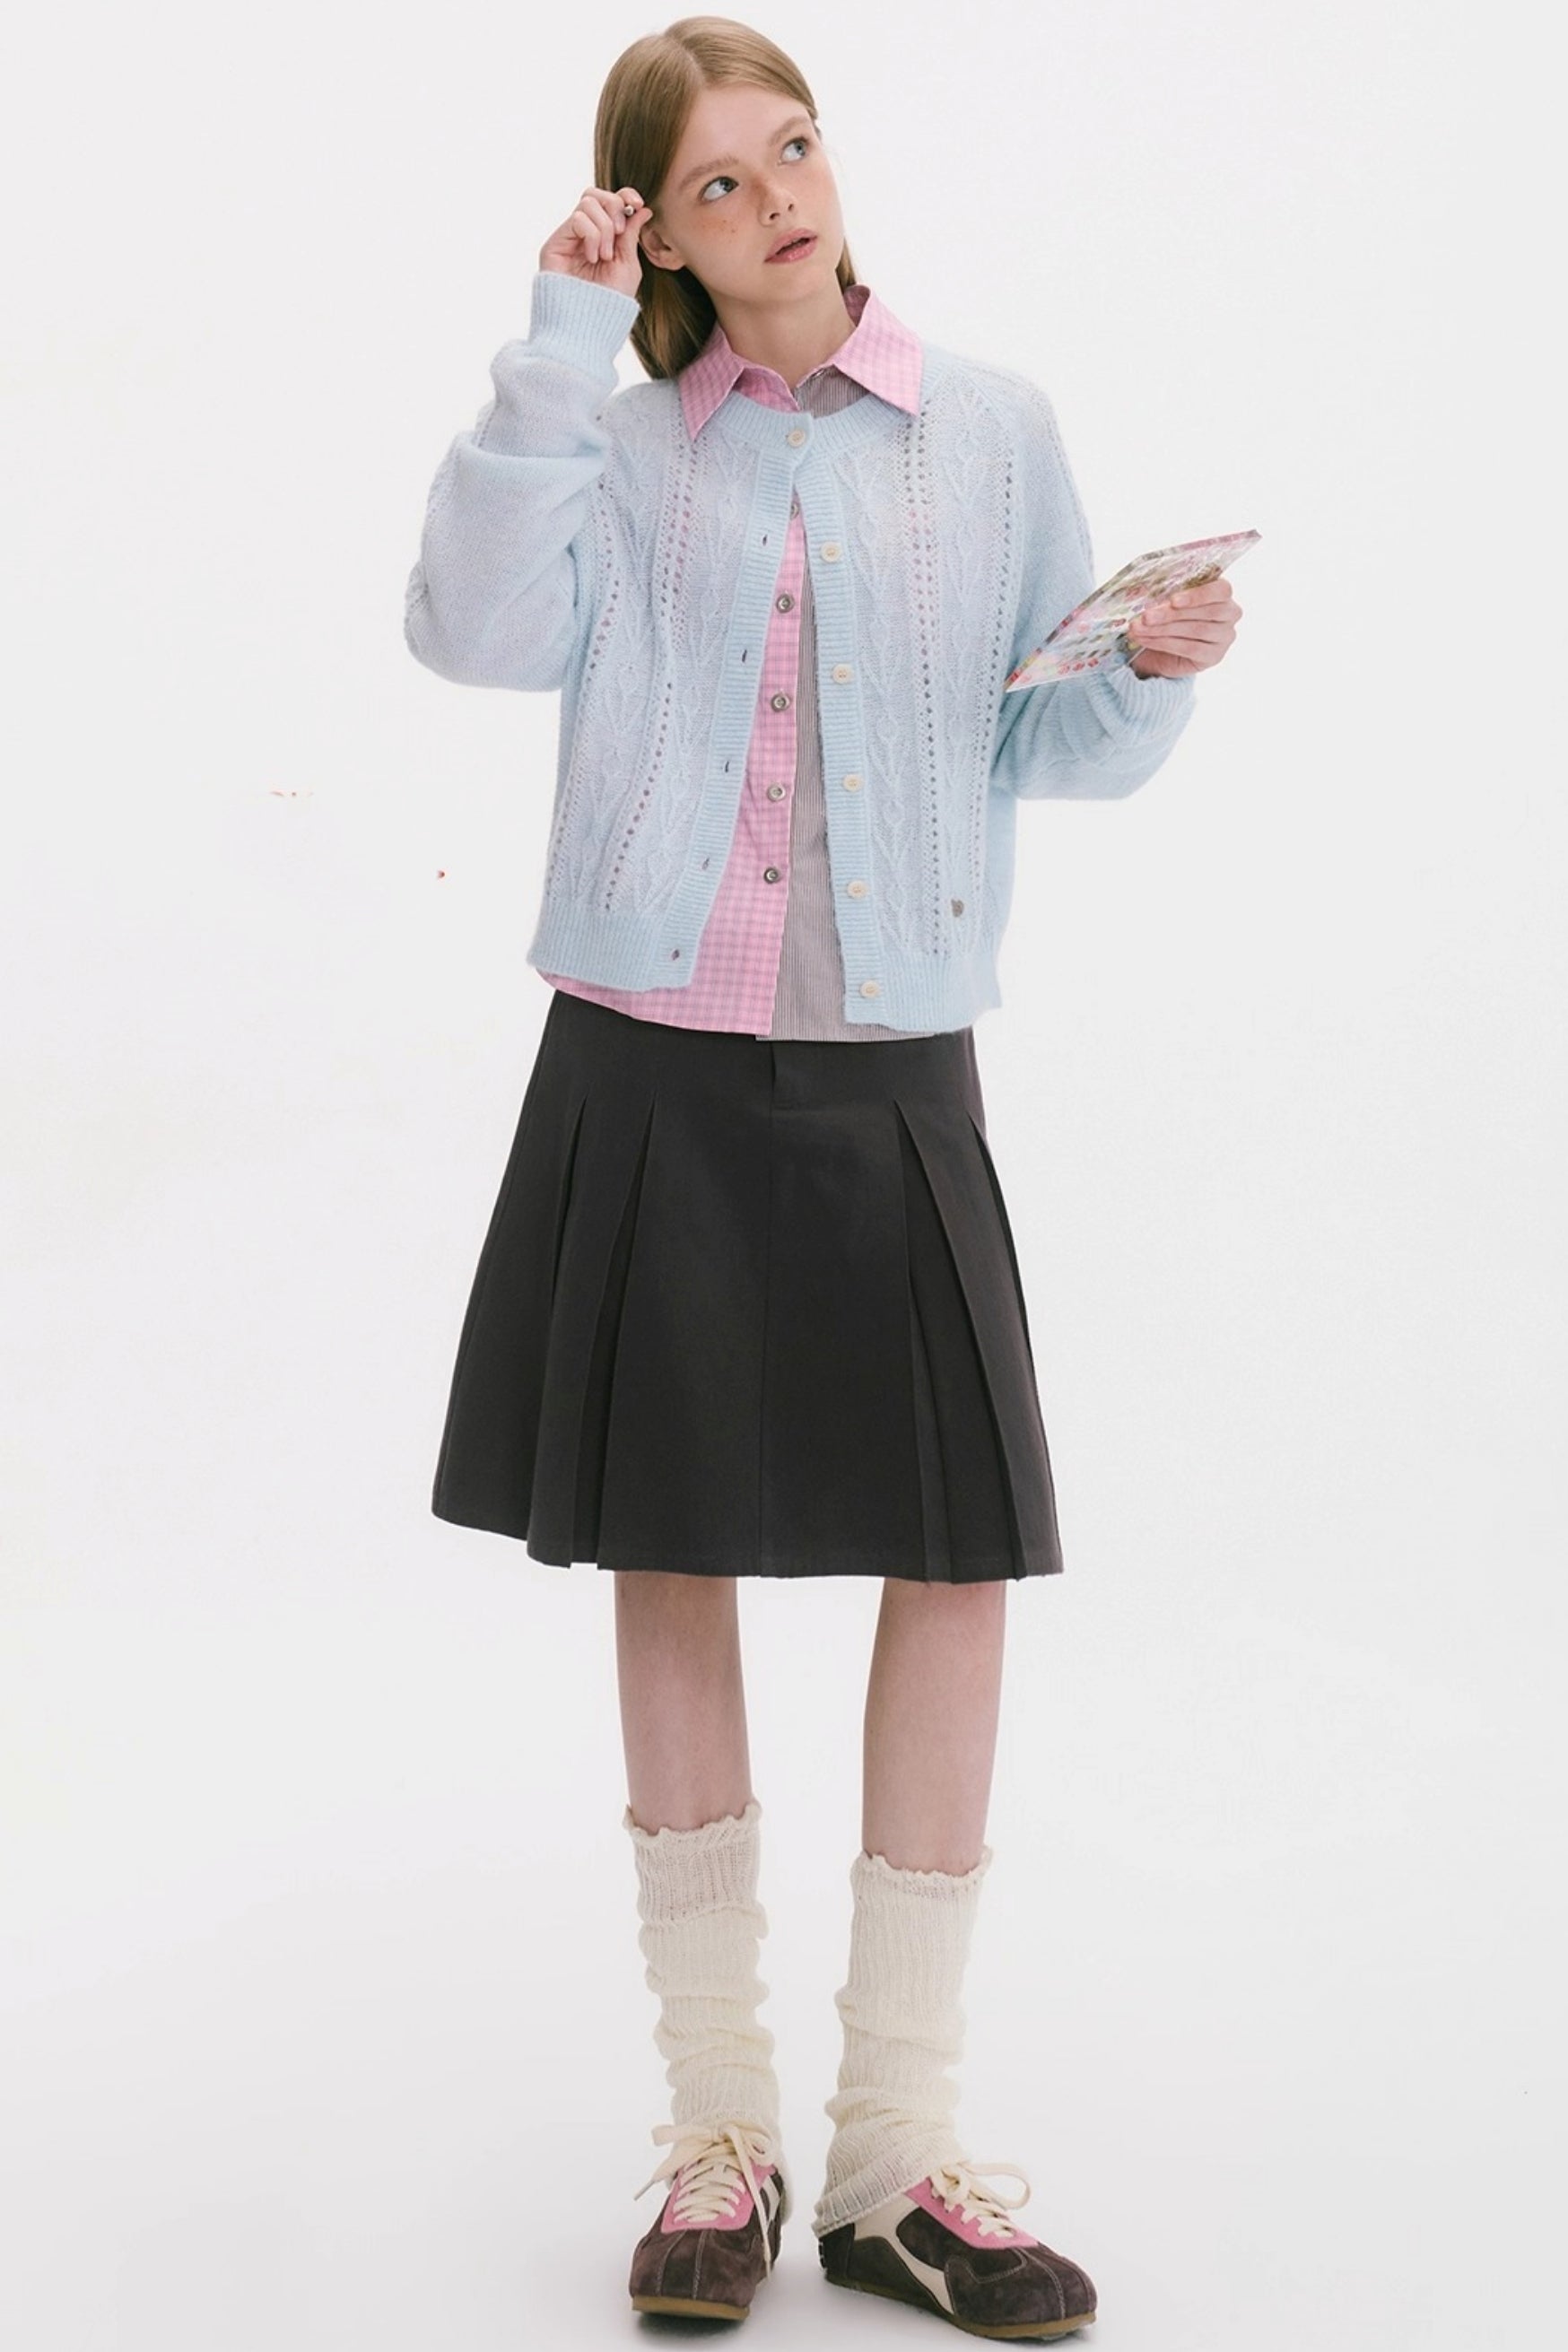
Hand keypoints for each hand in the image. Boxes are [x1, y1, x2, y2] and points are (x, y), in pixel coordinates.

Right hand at [539, 186, 652, 298]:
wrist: (589, 326)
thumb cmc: (609, 304)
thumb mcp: (627, 265)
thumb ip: (631, 235)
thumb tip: (643, 209)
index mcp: (603, 237)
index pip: (610, 201)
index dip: (624, 195)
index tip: (637, 205)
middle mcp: (584, 234)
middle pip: (596, 193)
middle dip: (614, 206)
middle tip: (619, 233)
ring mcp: (569, 238)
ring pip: (588, 202)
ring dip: (604, 228)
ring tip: (604, 256)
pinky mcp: (555, 243)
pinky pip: (578, 218)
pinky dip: (591, 235)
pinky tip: (591, 258)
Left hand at [1126, 578, 1240, 679]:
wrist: (1162, 650)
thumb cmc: (1167, 618)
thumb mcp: (1166, 600)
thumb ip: (1165, 591)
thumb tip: (1143, 588)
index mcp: (1222, 592)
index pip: (1221, 590)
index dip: (1198, 595)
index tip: (1173, 600)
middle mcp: (1230, 613)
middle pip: (1206, 612)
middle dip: (1171, 614)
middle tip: (1146, 616)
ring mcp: (1224, 636)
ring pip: (1196, 631)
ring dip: (1163, 629)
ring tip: (1138, 628)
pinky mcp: (1214, 656)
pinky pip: (1189, 649)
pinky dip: (1164, 643)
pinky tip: (1145, 640)